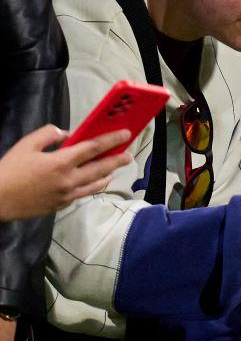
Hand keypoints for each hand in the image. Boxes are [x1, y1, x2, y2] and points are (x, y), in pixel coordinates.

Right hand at [0, 125, 132, 221]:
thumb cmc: (9, 170)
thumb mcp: (26, 145)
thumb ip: (49, 135)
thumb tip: (67, 134)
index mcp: (61, 163)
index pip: (93, 148)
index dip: (111, 140)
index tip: (125, 134)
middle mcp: (69, 180)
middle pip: (101, 168)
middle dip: (117, 160)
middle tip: (129, 155)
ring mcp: (67, 195)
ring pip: (95, 185)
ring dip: (108, 175)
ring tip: (114, 169)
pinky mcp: (61, 205)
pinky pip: (82, 194)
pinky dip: (91, 187)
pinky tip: (93, 182)